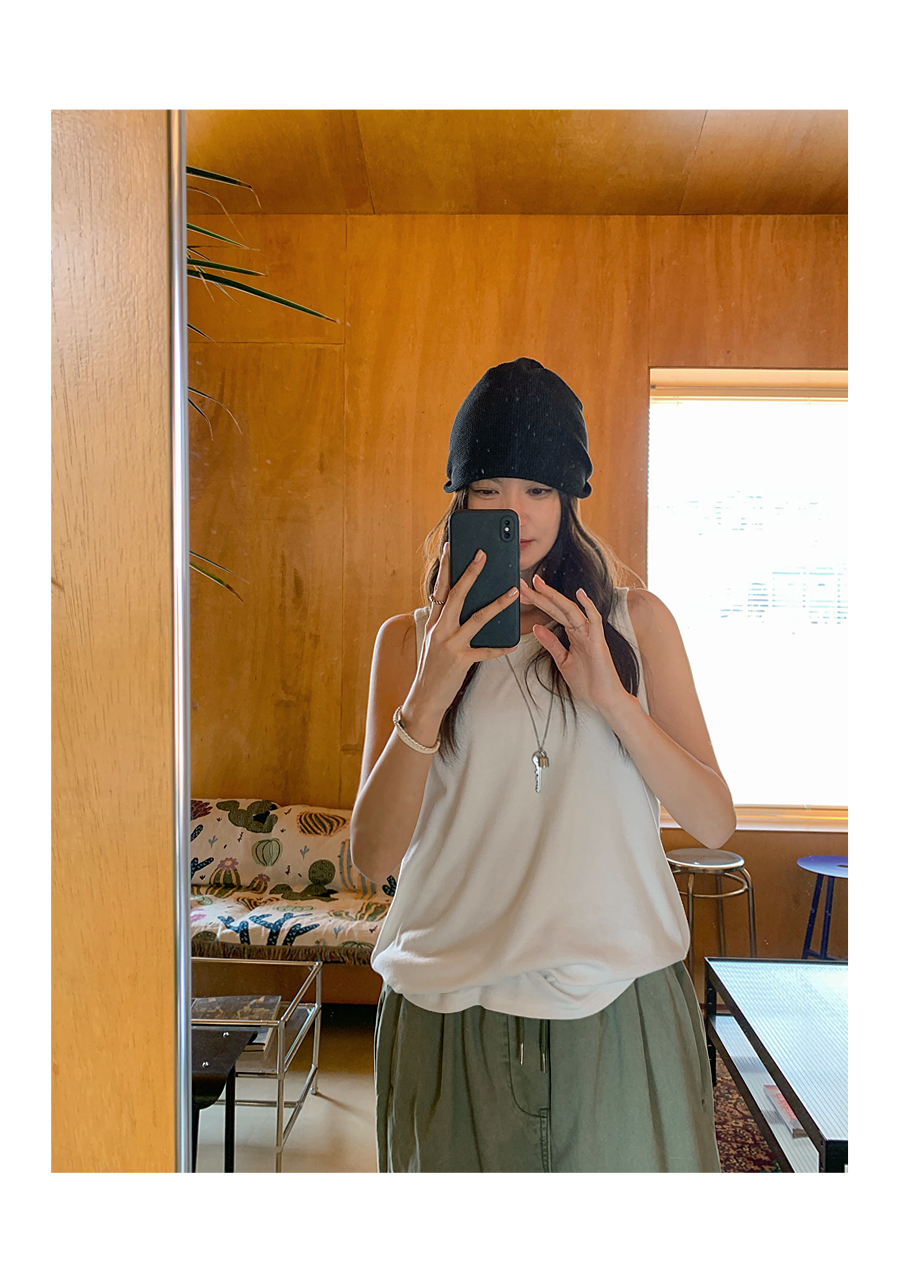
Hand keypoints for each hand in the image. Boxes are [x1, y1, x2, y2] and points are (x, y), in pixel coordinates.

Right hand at [407, 542, 519, 720]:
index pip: (440, 588)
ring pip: (476, 618)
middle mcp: (440, 629)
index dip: (446, 567)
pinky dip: (500, 648)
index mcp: (434, 622)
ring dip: (497, 604)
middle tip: (483, 554)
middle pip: (457, 595)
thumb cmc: (432, 668)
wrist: (423, 697)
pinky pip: (485, 652)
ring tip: (514, 591)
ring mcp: (450, 644)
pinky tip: (514, 644)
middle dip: (471, 573)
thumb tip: (461, 604)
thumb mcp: (434, 640)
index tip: (451, 546)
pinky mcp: (461, 661)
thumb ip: (446, 622)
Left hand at [519, 574, 630, 714]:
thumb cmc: (587, 681)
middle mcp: (581, 630)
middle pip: (559, 607)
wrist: (603, 698)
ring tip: (540, 585)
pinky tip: (580, 595)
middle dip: (542, 595)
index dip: (539, 602)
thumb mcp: (562, 661)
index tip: (524, 592)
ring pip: (572, 610)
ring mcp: (590, 634)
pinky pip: (594, 620)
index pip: (553, 613)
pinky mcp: (598, 641)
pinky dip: (588, 606)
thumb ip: (551, 644)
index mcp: (573, 633)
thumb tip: (536, 627)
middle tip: (527, 582)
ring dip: (556, 597)